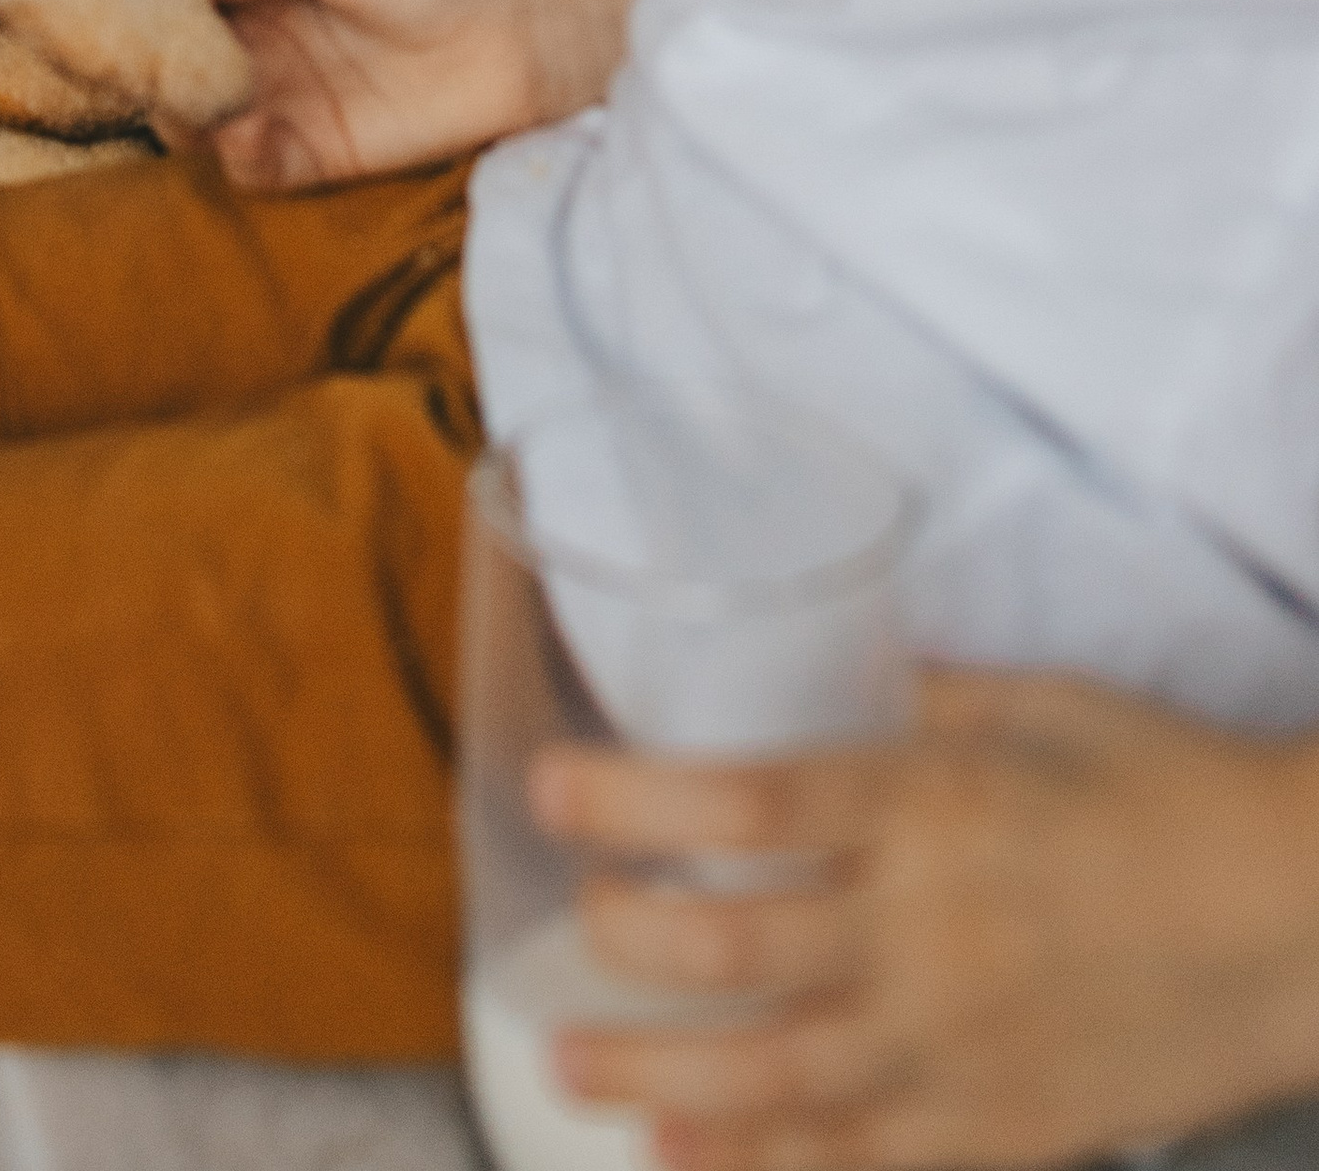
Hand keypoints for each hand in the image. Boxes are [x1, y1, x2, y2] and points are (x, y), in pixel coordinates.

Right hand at [174, 0, 674, 188]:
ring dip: (186, 116)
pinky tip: (242, 138)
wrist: (526, 28)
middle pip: (176, 62)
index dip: (133, 2)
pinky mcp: (321, 156)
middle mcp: (261, 42)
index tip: (87, 9)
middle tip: (126, 72)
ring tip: (192, 106)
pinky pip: (256, 166)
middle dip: (147, 68)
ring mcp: (287, 101)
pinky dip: (237, 158)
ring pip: (203, 118)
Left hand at [532, 672, 1318, 1169]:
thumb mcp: (1043, 706)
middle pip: (741, 948)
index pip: (751, 801)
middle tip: (562, 939)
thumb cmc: (1173, 790)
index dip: (634, 798)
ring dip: (661, 1080)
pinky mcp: (1000, 1127)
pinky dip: (767, 1168)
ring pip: (779, 1076)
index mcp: (932, 805)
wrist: (1302, 922)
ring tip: (568, 1073)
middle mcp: (927, 928)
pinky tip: (688, 1164)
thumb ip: (931, 702)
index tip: (549, 789)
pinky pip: (863, 1160)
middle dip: (630, 947)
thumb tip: (854, 672)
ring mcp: (960, 1042)